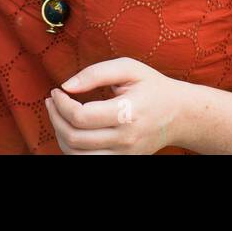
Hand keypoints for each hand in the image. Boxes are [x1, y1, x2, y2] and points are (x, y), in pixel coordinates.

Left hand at [45, 57, 189, 153]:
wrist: (179, 114)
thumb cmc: (152, 87)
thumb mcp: (128, 68)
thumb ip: (96, 73)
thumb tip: (67, 85)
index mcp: (127, 113)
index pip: (81, 117)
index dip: (61, 104)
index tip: (56, 90)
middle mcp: (126, 139)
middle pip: (75, 138)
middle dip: (55, 118)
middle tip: (52, 101)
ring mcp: (125, 154)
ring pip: (77, 155)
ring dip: (60, 135)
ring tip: (57, 115)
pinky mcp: (123, 161)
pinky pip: (88, 162)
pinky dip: (73, 148)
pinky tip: (71, 130)